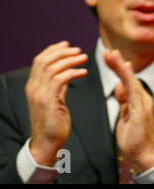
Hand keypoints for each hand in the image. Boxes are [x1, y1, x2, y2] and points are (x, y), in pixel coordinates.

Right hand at [26, 41, 87, 165]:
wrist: (48, 144)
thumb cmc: (54, 123)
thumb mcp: (56, 100)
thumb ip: (59, 86)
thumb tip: (67, 72)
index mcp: (34, 86)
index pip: (40, 61)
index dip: (53, 50)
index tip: (68, 45)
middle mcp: (33, 88)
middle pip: (44, 60)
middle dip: (62, 52)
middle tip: (78, 50)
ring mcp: (38, 94)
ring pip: (52, 68)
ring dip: (70, 60)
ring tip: (84, 58)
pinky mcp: (46, 101)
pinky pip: (59, 80)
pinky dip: (72, 72)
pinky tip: (84, 72)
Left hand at [104, 49, 153, 173]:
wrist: (143, 154)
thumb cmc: (134, 137)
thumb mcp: (125, 115)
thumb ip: (124, 99)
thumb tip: (119, 85)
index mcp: (136, 98)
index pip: (124, 79)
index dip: (116, 67)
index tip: (107, 56)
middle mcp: (141, 97)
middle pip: (127, 76)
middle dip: (117, 62)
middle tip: (107, 50)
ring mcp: (143, 102)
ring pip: (130, 80)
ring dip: (120, 66)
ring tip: (112, 54)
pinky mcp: (141, 108)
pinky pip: (134, 90)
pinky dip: (129, 78)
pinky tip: (125, 67)